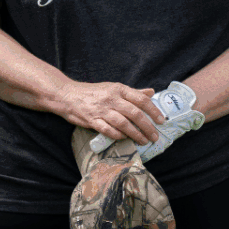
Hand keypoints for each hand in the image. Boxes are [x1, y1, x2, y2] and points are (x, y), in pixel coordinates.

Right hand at [89, 80, 203, 161]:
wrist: (67, 95)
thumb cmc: (93, 92)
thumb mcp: (113, 88)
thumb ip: (133, 92)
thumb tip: (151, 92)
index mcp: (118, 89)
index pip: (140, 99)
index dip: (153, 110)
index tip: (161, 121)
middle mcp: (111, 99)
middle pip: (134, 114)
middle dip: (147, 127)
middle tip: (155, 136)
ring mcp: (101, 110)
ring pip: (123, 124)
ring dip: (135, 134)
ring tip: (144, 141)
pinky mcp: (92, 120)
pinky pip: (108, 130)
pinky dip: (118, 136)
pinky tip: (125, 139)